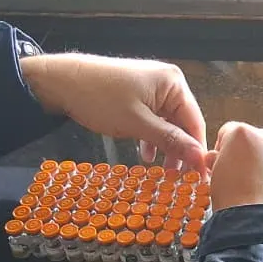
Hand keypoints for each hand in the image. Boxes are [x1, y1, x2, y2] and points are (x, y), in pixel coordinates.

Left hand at [20, 53, 206, 170]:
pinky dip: (152, 138)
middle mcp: (168, 83)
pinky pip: (154, 120)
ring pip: (168, 124)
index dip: (197, 152)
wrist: (63, 81)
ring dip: (166, 147)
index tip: (199, 177)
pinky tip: (146, 154)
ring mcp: (153, 88)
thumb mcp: (138, 123)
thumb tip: (198, 157)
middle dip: (181, 151)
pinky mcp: (139, 95)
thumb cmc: (100, 98)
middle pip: (183, 124)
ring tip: (163, 172)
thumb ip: (170, 140)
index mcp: (174, 84)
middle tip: (180, 180)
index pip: (195, 123)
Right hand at [206, 122, 262, 236]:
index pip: (230, 132)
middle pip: (258, 143)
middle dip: (252, 159)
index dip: (225, 150)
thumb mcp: (214, 179)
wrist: (259, 230)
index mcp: (244, 135)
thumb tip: (216, 158)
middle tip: (244, 182)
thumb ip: (217, 161)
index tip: (226, 163)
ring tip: (262, 196)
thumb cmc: (234, 205)